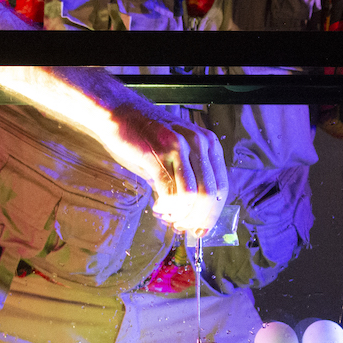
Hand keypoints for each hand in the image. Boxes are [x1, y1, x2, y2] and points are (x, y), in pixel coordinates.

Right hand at [108, 102, 228, 235]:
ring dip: (182, 215)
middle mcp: (199, 144)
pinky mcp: (159, 155)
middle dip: (198, 219)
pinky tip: (158, 207)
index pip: (222, 186)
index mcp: (209, 144)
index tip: (202, 228)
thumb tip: (194, 213)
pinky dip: (167, 207)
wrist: (120, 113)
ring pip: (195, 196)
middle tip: (183, 227)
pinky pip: (171, 192)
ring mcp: (180, 148)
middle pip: (211, 195)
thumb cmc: (147, 136)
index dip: (214, 213)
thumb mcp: (178, 152)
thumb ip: (189, 176)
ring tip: (169, 218)